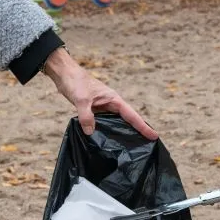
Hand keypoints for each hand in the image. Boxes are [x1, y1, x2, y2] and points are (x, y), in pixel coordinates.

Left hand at [40, 48, 155, 139]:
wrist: (65, 74)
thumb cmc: (75, 82)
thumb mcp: (81, 100)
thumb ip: (86, 116)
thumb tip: (90, 132)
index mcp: (113, 99)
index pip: (132, 115)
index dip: (143, 126)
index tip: (154, 136)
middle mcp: (111, 103)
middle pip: (128, 119)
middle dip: (138, 131)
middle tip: (147, 145)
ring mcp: (103, 107)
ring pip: (117, 122)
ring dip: (124, 132)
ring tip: (132, 146)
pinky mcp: (94, 109)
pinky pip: (106, 122)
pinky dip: (109, 131)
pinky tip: (108, 140)